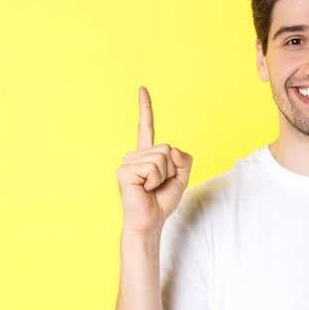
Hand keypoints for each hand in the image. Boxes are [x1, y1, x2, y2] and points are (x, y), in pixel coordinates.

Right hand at [116, 86, 192, 233]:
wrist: (150, 220)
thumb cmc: (162, 200)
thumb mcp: (182, 178)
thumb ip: (184, 160)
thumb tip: (171, 148)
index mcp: (147, 154)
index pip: (146, 127)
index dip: (145, 108)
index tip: (142, 88)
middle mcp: (134, 155)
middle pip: (166, 149)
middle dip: (172, 169)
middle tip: (159, 184)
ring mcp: (127, 162)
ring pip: (161, 158)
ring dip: (163, 176)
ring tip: (151, 187)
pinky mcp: (124, 171)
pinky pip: (153, 168)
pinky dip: (155, 181)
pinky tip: (144, 189)